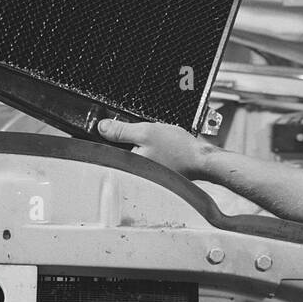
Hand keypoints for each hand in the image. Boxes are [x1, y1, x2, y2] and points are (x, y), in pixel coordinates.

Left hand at [97, 119, 216, 178]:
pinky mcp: (153, 171)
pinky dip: (149, 148)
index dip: (111, 135)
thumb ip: (121, 130)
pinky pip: (144, 156)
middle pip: (121, 151)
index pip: (108, 149)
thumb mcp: (146, 132)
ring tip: (156, 141)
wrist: (201, 159)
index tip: (117, 127)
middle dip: (128, 139)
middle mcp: (134, 174)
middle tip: (145, 135)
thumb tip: (101, 127)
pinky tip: (160, 145)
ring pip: (133, 152)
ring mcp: (144, 173)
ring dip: (140, 143)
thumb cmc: (178, 149)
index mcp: (128, 166)